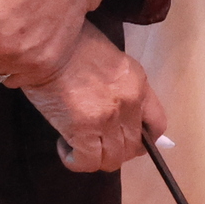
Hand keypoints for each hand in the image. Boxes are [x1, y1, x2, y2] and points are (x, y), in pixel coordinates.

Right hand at [20, 27, 169, 172]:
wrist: (46, 44)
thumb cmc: (71, 41)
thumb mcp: (108, 55)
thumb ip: (118, 81)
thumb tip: (113, 102)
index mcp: (137, 82)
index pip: (157, 123)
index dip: (144, 138)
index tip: (128, 137)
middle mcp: (129, 104)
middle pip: (134, 147)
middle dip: (116, 150)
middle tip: (97, 142)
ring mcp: (108, 119)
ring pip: (113, 160)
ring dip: (96, 158)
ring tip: (79, 146)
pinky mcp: (83, 130)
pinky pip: (88, 162)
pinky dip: (76, 161)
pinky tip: (64, 147)